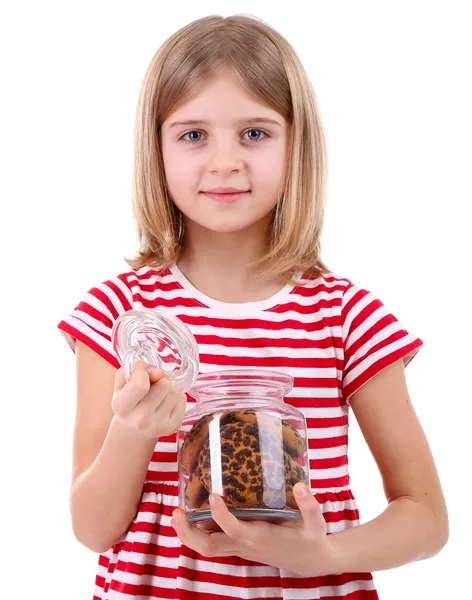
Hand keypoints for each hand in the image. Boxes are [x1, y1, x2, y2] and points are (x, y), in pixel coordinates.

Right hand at [112, 361, 186, 439]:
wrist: (132, 430)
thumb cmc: (127, 402)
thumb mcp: (122, 384)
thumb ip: (134, 370)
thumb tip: (158, 372)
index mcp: (122, 408)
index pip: (140, 384)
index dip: (143, 372)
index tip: (141, 374)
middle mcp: (140, 420)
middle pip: (164, 384)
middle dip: (160, 378)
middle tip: (153, 385)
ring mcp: (157, 426)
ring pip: (174, 391)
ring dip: (168, 388)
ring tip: (158, 395)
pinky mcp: (172, 427)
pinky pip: (182, 399)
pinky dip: (176, 397)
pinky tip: (165, 403)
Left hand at [171, 483, 336, 576]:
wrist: (312, 561)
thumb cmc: (312, 539)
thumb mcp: (316, 523)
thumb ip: (310, 505)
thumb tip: (300, 486)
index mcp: (260, 537)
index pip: (234, 529)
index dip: (220, 515)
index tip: (213, 495)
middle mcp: (246, 545)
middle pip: (209, 546)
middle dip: (189, 533)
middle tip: (176, 512)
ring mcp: (241, 548)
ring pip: (207, 548)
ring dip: (188, 535)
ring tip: (176, 515)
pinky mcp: (241, 547)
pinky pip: (214, 544)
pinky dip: (200, 533)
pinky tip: (194, 517)